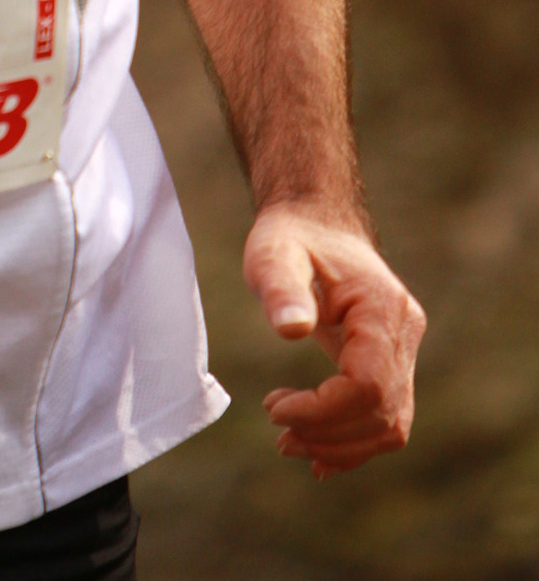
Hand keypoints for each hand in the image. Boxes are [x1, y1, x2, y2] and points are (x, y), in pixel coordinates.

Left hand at [242, 203, 426, 478]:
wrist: (315, 223)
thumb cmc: (291, 238)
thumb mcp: (273, 255)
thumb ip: (281, 288)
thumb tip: (292, 329)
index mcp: (382, 308)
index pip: (368, 385)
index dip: (324, 411)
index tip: (274, 409)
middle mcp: (404, 333)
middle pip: (383, 413)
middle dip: (328, 434)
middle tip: (278, 435)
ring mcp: (404, 349)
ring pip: (390, 423)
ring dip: (341, 444)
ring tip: (288, 442)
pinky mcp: (391, 361)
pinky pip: (385, 414)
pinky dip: (354, 440)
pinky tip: (318, 453)